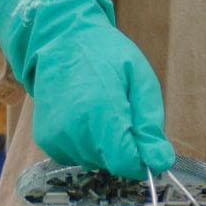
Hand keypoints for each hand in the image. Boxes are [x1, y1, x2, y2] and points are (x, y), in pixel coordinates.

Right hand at [0, 0, 177, 179]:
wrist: (61, 40)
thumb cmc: (106, 55)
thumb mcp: (140, 79)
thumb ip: (150, 124)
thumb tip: (160, 162)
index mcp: (102, 112)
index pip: (127, 163)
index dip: (142, 158)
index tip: (144, 140)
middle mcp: (75, 129)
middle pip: (111, 165)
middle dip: (123, 148)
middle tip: (120, 113)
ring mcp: (57, 136)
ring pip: (93, 163)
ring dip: (103, 147)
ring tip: (100, 110)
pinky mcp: (46, 139)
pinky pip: (75, 157)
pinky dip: (84, 145)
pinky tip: (84, 117)